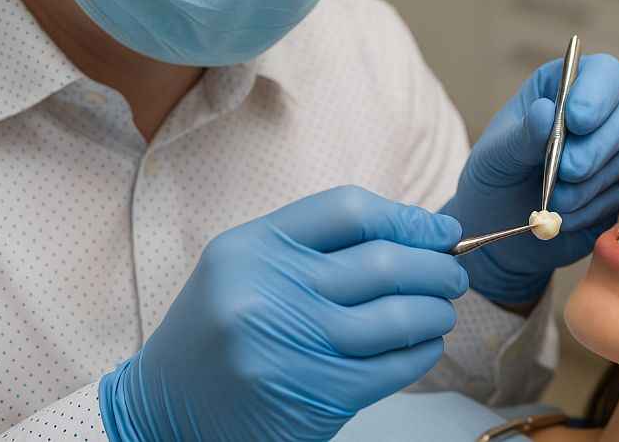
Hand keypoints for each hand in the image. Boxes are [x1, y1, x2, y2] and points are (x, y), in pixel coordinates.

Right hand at [99, 186, 467, 441]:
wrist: (164, 409)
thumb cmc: (218, 330)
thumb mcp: (248, 266)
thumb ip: (316, 246)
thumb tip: (415, 234)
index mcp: (253, 246)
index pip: (350, 209)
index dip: (407, 218)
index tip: (440, 231)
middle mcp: (267, 290)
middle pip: (382, 261)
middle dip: (435, 266)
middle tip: (454, 272)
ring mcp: (290, 345)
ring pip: (396, 316)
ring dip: (435, 311)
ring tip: (443, 310)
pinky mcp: (311, 395)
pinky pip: (391, 367)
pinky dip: (420, 353)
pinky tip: (425, 345)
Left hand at [445, 54, 618, 303]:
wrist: (498, 227)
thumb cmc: (494, 176)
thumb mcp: (496, 153)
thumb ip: (521, 134)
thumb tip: (545, 111)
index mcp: (563, 88)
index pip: (603, 72)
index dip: (597, 92)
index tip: (576, 120)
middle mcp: (598, 114)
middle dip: (597, 146)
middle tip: (566, 170)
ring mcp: (613, 152)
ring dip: (591, 183)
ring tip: (555, 199)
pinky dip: (593, 207)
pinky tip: (565, 216)